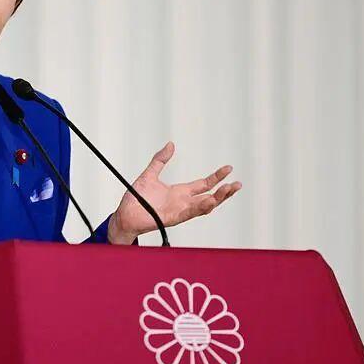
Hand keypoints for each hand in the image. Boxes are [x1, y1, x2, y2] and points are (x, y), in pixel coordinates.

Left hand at [108, 141, 241, 244]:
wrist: (125, 214)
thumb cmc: (136, 198)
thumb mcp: (150, 174)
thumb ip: (160, 160)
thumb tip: (171, 144)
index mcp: (180, 192)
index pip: (204, 184)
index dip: (216, 177)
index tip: (229, 168)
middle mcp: (183, 202)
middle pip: (210, 197)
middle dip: (224, 191)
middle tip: (237, 184)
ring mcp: (180, 211)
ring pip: (204, 206)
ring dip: (217, 199)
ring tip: (229, 190)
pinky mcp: (173, 218)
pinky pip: (190, 213)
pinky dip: (200, 207)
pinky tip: (210, 200)